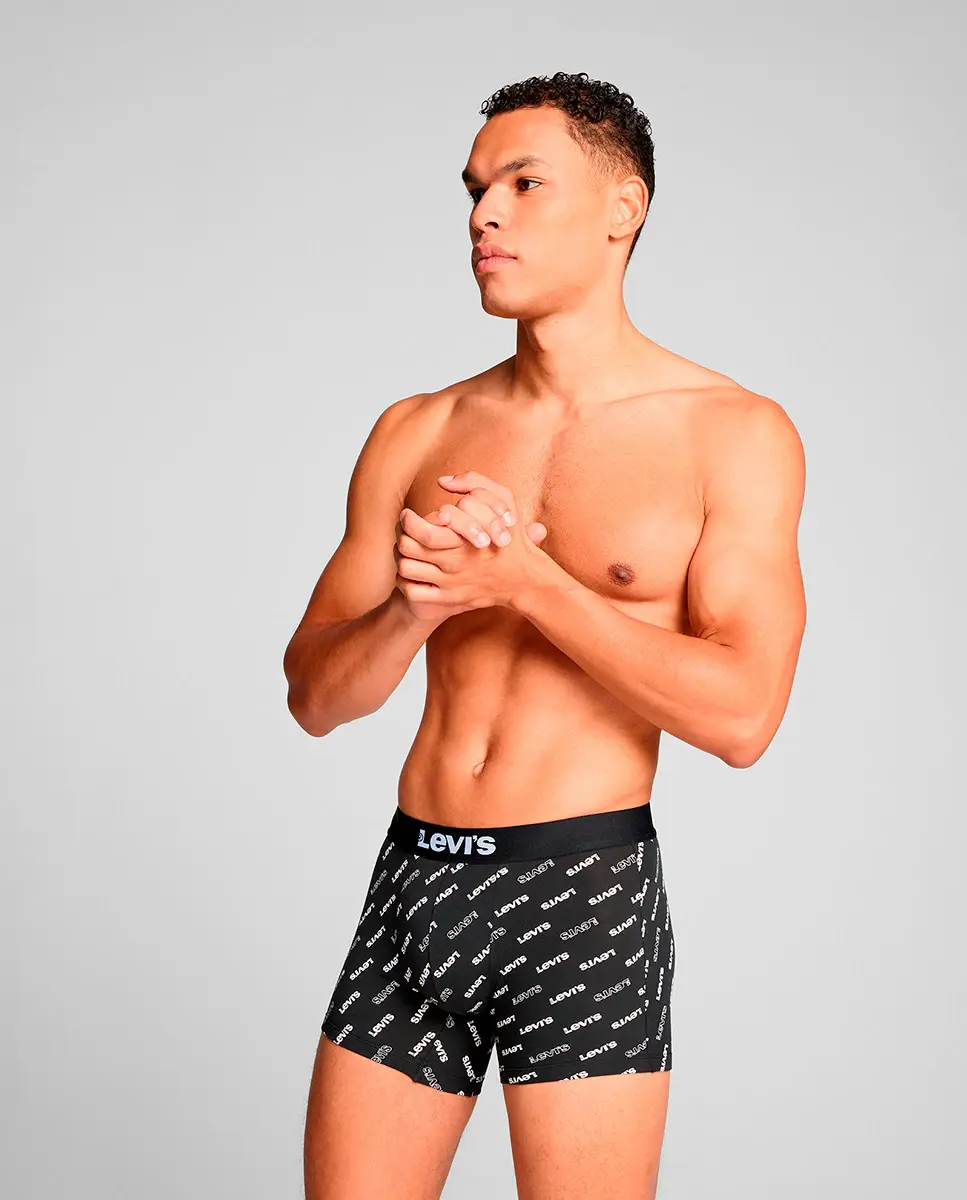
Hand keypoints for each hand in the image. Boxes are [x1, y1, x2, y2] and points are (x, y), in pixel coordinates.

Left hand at [394, 471, 547, 621]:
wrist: (525, 580)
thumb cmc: (513, 538)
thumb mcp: (504, 501)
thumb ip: (474, 482)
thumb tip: (442, 481)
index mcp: (463, 539)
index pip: (419, 528)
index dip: (407, 519)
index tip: (408, 514)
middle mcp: (453, 562)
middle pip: (407, 547)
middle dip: (401, 535)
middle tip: (403, 530)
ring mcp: (450, 583)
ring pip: (406, 568)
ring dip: (401, 557)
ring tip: (406, 550)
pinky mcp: (449, 599)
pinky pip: (413, 592)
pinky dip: (405, 582)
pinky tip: (413, 572)